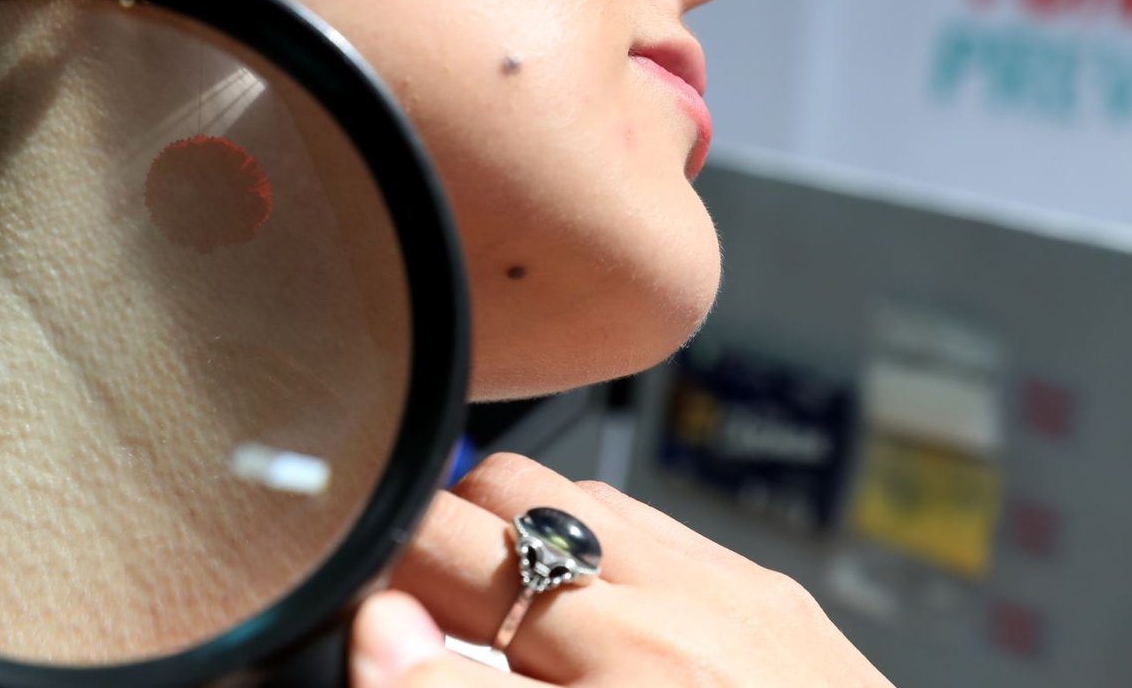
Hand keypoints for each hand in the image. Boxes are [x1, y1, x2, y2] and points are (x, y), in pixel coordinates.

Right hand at [349, 453, 892, 686]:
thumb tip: (385, 631)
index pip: (438, 608)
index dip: (377, 604)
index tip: (366, 618)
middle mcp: (669, 641)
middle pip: (488, 510)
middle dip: (427, 544)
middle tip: (415, 607)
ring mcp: (727, 596)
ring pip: (554, 489)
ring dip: (503, 531)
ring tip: (498, 605)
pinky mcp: (765, 585)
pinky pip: (638, 511)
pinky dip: (586, 539)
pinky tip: (585, 598)